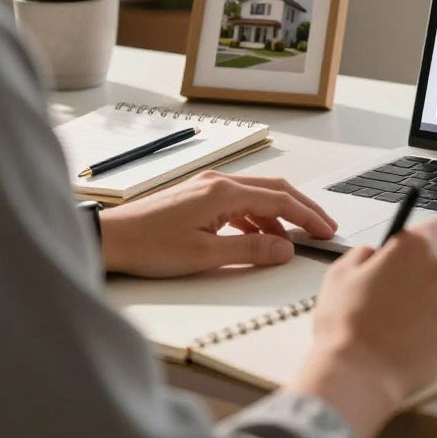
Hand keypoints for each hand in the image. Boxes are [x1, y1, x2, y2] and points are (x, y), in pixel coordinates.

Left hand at [99, 171, 337, 276]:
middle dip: (302, 209)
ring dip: (279, 216)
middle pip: (274, 190)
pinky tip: (259, 238)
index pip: (280, 201)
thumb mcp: (204, 255)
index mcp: (224, 192)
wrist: (110, 239)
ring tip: (294, 240)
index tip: (326, 232)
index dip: (308, 217)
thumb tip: (285, 248)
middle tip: (323, 228)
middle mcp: (219, 182)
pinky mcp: (198, 197)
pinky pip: (239, 203)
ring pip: (257, 197)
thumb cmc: (149, 246)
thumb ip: (250, 251)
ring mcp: (208, 187)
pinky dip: (257, 219)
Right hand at [290, 218, 436, 437]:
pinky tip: (408, 340)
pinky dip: (434, 329)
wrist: (359, 376)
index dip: (424, 238)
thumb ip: (364, 254)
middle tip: (392, 297)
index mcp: (413, 248)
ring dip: (427, 303)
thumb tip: (374, 254)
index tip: (413, 252)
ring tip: (396, 325)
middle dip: (419, 276)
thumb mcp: (340, 274)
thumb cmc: (347, 325)